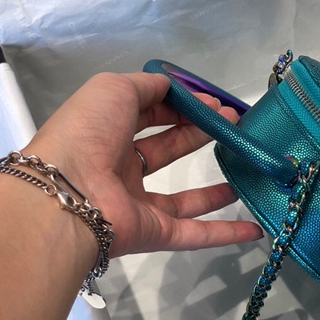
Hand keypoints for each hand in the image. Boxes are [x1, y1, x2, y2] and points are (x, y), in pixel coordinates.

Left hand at [24, 71, 262, 256]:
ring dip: (215, 186)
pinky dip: (224, 233)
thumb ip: (147, 85)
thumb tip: (173, 87)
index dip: (182, 107)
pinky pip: (194, 234)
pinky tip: (254, 227)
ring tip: (245, 167)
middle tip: (235, 123)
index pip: (150, 115)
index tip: (215, 103)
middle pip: (168, 149)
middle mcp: (120, 168)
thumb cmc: (89, 132)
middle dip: (201, 133)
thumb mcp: (115, 89)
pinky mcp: (153, 234)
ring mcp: (137, 204)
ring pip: (184, 197)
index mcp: (107, 131)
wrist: (66, 193)